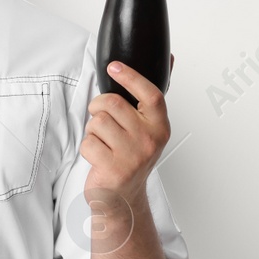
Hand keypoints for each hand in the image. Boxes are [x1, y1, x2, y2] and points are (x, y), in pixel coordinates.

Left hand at [81, 55, 173, 206]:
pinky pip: (88, 142)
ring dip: (93, 130)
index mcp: (160, 127)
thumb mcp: (148, 128)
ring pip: (97, 122)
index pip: (151, 94)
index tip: (114, 66)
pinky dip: (87, 147)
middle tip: (101, 118)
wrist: (123, 199)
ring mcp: (133, 156)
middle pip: (112, 103)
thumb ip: (152, 97)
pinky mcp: (114, 169)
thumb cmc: (131, 157)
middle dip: (98, 107)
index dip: (131, 77)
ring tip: (103, 142)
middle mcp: (150, 140)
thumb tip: (171, 59)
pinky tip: (98, 157)